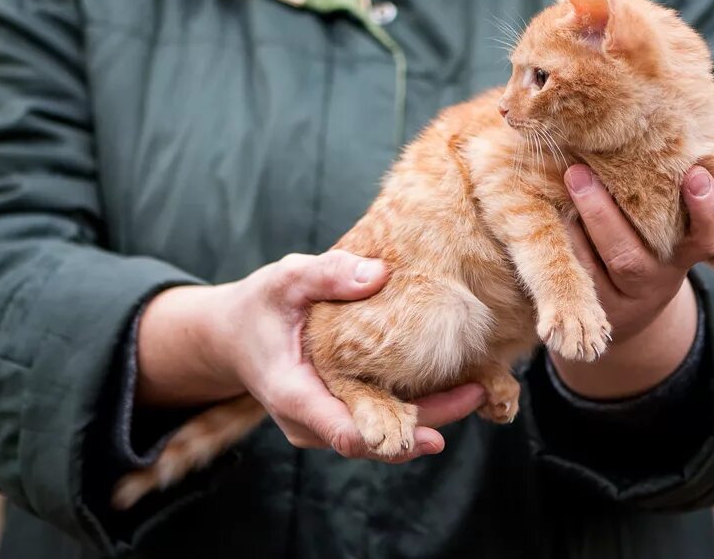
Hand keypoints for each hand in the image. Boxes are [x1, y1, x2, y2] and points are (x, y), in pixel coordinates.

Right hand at [135, 251, 485, 462]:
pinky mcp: (339, 415)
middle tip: (480, 394)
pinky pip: (380, 420)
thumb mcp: (286, 279)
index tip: (435, 435)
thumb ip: (326, 273)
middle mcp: (310, 420)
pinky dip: (416, 408)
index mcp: (294, 393)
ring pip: (383, 434)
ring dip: (429, 417)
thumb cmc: (260, 305)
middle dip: (429, 423)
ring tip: (480, 388)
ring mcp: (325, 424)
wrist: (234, 334)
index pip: (345, 431)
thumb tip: (377, 273)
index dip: (392, 438)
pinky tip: (454, 385)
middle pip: (376, 439)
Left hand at [552, 164, 713, 397]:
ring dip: (573, 227)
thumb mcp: (671, 224)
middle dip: (602, 213)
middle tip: (577, 172)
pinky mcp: (595, 309)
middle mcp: (658, 279)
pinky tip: (543, 214)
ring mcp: (623, 299)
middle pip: (630, 255)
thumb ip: (668, 190)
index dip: (705, 208)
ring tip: (556, 186)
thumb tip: (659, 122)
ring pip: (594, 268)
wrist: (634, 308)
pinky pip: (574, 276)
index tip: (696, 173)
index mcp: (685, 253)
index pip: (707, 234)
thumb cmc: (652, 242)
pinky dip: (559, 245)